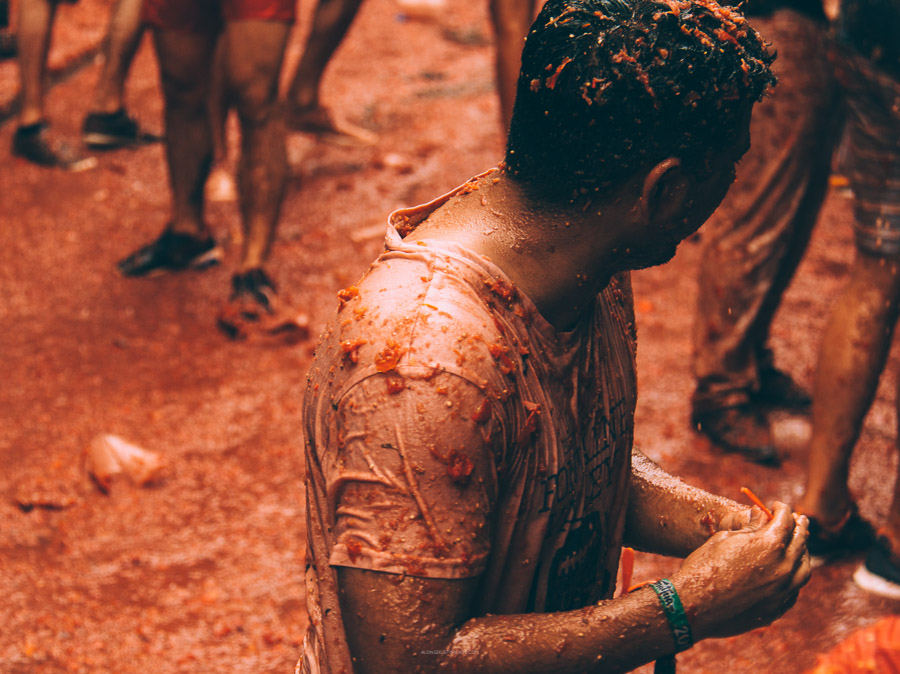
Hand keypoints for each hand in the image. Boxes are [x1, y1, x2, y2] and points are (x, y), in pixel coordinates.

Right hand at [671, 501, 809, 640]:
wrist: (694, 604)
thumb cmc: (704, 566)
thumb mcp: (724, 538)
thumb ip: (749, 528)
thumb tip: (761, 515)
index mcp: (770, 544)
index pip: (785, 519)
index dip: (781, 508)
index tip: (775, 506)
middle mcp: (783, 567)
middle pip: (800, 541)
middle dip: (798, 526)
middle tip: (797, 518)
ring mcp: (783, 591)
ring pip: (804, 568)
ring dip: (802, 552)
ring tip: (798, 545)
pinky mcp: (777, 608)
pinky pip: (794, 589)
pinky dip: (794, 576)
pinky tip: (787, 572)